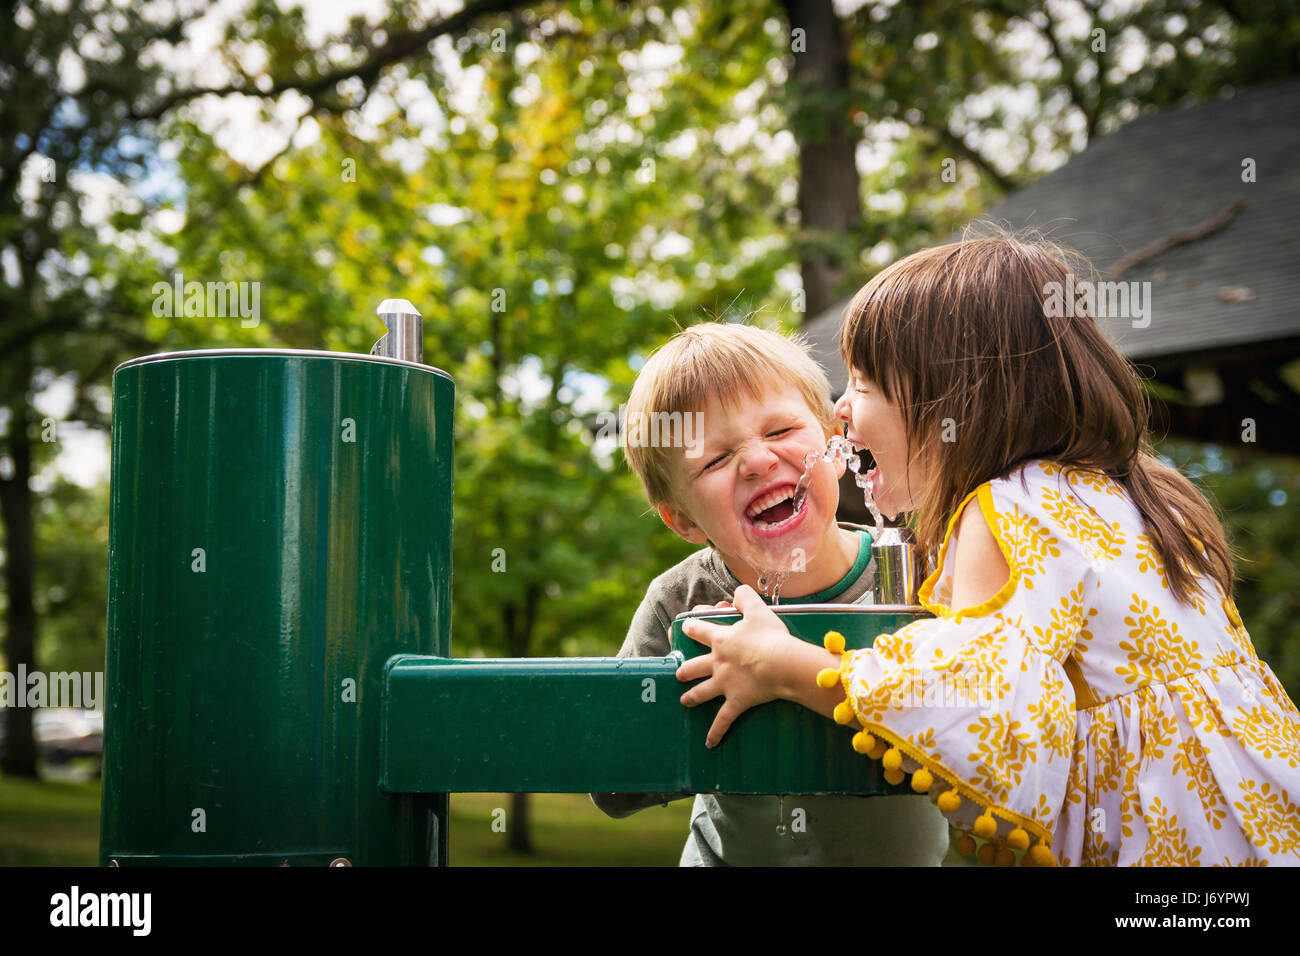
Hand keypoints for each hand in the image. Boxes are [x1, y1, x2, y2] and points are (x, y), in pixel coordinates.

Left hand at [675, 585, 799, 746]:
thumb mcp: (757, 609)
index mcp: (721, 639)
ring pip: (702, 691)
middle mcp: (717, 662)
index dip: (691, 626)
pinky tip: (709, 744)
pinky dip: (716, 733)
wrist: (780, 663)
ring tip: (684, 700)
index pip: (699, 630)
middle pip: (694, 665)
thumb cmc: (770, 636)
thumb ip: (746, 597)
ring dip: (692, 696)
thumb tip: (739, 591)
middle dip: (685, 669)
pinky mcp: (736, 702)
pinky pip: (723, 721)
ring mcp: (725, 684)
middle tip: (679, 672)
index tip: (686, 625)